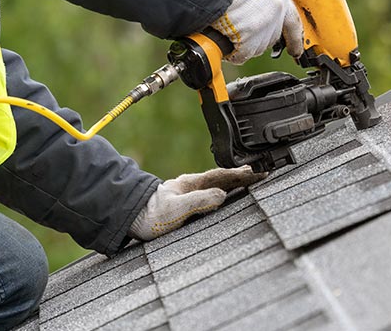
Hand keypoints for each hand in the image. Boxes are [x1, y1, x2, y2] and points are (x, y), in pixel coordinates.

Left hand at [128, 166, 266, 240]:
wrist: (129, 219)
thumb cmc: (149, 216)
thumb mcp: (175, 210)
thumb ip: (198, 202)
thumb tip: (222, 195)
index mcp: (192, 183)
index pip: (223, 176)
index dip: (243, 175)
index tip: (260, 173)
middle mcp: (192, 186)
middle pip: (223, 177)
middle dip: (243, 175)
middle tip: (262, 172)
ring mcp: (189, 193)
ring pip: (218, 184)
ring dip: (235, 181)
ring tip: (250, 180)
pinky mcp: (186, 203)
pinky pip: (211, 192)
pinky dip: (224, 190)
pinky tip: (227, 194)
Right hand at [211, 0, 303, 64]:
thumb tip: (256, 10)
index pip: (293, 23)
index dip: (295, 38)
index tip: (297, 50)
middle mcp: (276, 14)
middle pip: (271, 37)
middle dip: (256, 37)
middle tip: (239, 28)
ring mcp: (264, 30)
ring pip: (256, 47)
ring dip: (242, 43)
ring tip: (227, 26)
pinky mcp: (250, 43)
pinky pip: (242, 55)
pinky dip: (232, 51)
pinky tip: (223, 37)